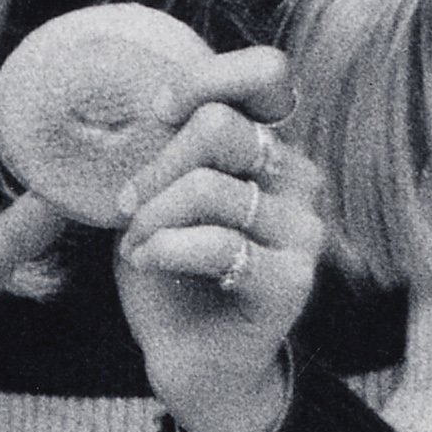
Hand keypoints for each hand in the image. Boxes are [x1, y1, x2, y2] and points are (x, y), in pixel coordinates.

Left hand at [111, 47, 323, 431]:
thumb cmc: (168, 269)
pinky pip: (216, 243)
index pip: (268, 74)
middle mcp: (298, 178)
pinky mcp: (293, 279)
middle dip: (153, 167)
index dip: (207, 79)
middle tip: (127, 207)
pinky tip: (147, 263)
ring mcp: (303, 229)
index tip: (159, 113)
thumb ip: (157, 150)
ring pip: (210, 186)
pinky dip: (163, 250)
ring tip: (137, 246)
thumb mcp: (151, 196)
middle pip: (221, 126)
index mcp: (268, 147)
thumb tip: (133, 109)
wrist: (190, 358)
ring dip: (150, 218)